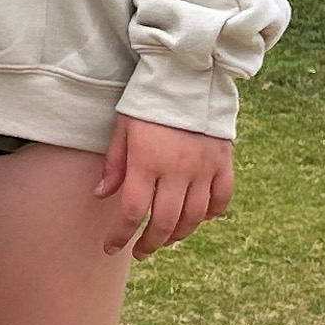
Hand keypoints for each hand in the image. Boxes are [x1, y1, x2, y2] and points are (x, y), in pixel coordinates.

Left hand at [92, 115, 232, 256]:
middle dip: (149, 243)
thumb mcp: (122, 127)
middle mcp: (177, 170)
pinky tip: (198, 217)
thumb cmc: (147, 101)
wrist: (187, 74)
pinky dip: (211, 213)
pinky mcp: (223, 162)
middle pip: (165, 222)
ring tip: (165, 238)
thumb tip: (102, 195)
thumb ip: (114, 164)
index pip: (132, 212)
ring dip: (178, 234)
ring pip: (194, 217)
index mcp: (147, 162)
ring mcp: (203, 168)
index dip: (120, 235)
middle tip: (139, 251)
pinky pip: (222, 199)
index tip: (111, 248)